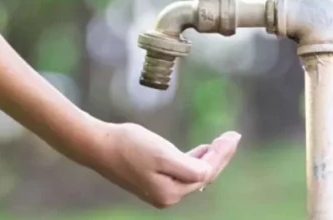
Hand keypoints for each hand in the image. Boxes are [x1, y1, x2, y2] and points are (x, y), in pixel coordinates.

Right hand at [94, 123, 240, 207]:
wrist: (99, 146)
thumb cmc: (129, 146)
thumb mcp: (162, 154)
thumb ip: (188, 167)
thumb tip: (208, 173)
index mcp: (171, 192)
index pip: (206, 173)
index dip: (222, 154)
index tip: (233, 135)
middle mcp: (168, 196)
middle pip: (202, 176)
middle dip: (220, 156)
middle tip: (233, 137)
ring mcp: (160, 190)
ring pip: (193, 174)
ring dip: (208, 158)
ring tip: (222, 142)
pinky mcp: (153, 181)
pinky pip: (181, 173)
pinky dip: (193, 160)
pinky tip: (200, 151)